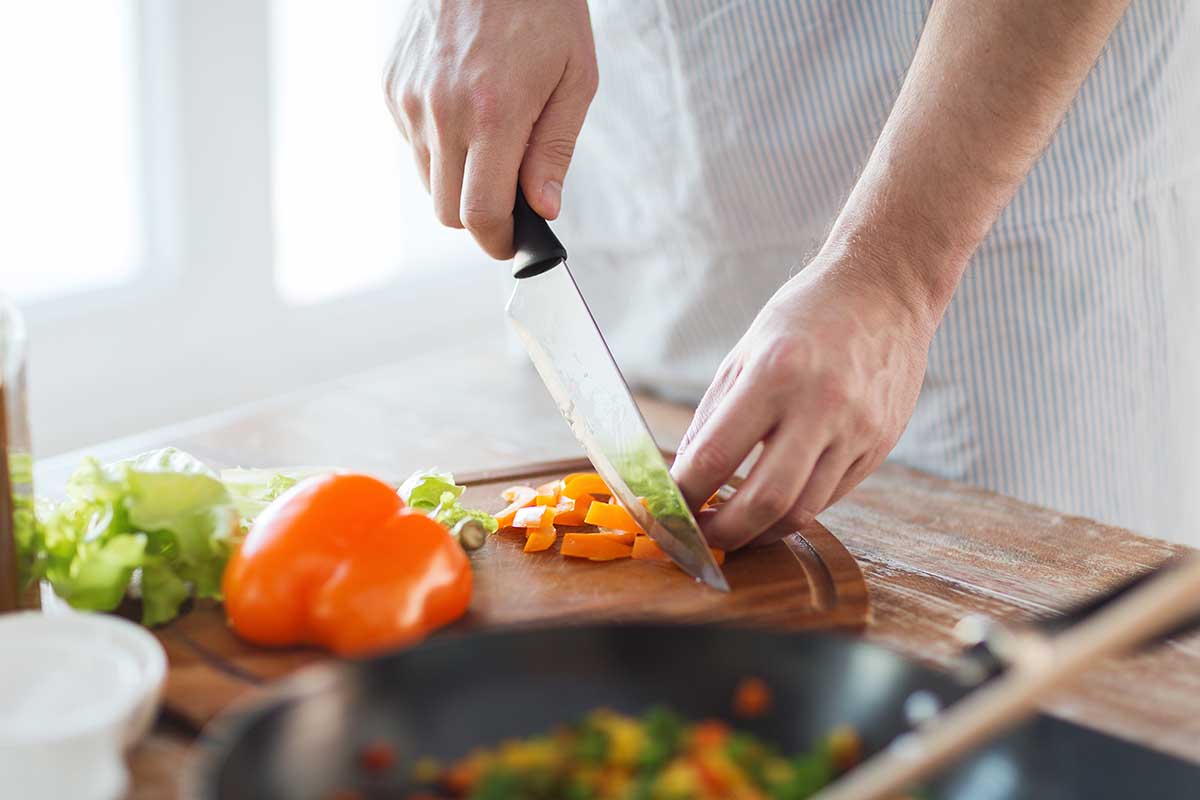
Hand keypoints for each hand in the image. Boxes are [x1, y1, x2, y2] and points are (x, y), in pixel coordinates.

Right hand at [384, 0, 597, 257]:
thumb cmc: (543, 8)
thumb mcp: (575, 78)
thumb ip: (555, 151)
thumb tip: (544, 210)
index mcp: (494, 114)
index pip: (481, 214)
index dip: (497, 241)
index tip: (511, 243)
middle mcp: (442, 111)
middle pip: (448, 211)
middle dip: (479, 216)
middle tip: (510, 194)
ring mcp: (410, 98)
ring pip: (428, 180)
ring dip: (458, 178)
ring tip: (491, 135)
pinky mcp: (392, 85)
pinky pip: (413, 143)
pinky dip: (439, 143)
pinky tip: (465, 105)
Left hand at [671, 252, 935, 549]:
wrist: (886, 290)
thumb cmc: (806, 316)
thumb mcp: (746, 352)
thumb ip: (713, 416)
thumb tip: (684, 475)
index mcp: (775, 374)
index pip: (717, 455)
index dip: (685, 494)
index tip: (667, 509)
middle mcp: (821, 406)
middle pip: (765, 501)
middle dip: (724, 533)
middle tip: (700, 538)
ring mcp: (857, 430)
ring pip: (803, 511)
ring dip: (760, 532)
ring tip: (733, 529)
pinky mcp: (879, 446)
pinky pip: (830, 497)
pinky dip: (795, 510)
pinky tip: (773, 504)